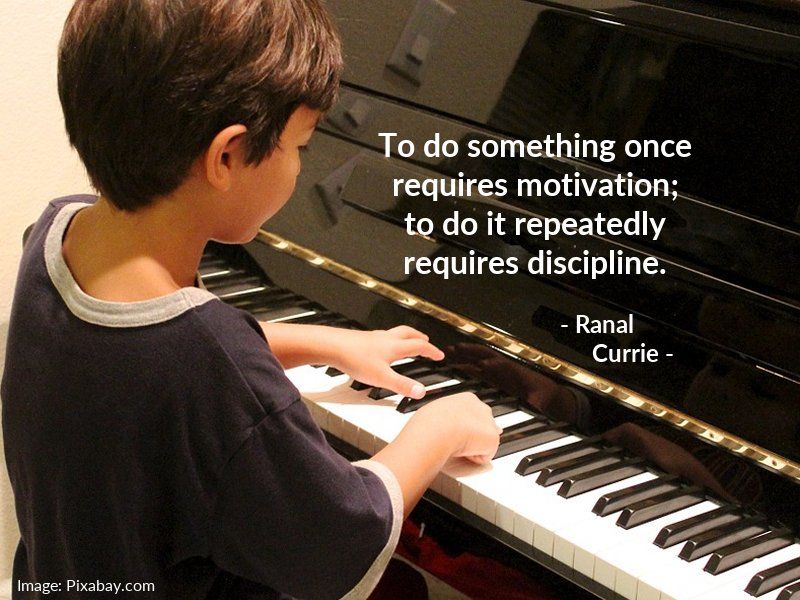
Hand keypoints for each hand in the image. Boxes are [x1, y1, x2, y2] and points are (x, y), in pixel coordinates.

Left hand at [327, 326, 444, 398]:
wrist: (331, 346)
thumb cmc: (354, 358)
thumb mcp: (382, 377)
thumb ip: (402, 385)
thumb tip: (421, 392)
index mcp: (394, 346)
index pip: (419, 346)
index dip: (431, 351)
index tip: (439, 355)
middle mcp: (385, 339)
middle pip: (408, 334)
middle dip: (419, 337)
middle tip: (426, 341)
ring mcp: (373, 337)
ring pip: (394, 333)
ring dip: (405, 336)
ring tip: (406, 342)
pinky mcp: (361, 339)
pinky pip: (381, 337)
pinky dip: (388, 340)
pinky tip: (380, 348)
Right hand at [413, 392, 500, 464]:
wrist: (436, 429)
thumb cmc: (429, 422)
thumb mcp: (434, 413)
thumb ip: (447, 417)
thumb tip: (450, 425)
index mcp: (467, 399)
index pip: (474, 414)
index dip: (467, 428)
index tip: (456, 434)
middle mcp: (482, 408)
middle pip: (484, 427)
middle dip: (475, 437)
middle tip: (456, 443)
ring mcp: (490, 422)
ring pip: (484, 442)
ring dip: (472, 448)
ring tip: (456, 446)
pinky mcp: (493, 438)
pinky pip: (485, 455)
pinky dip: (474, 458)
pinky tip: (462, 452)